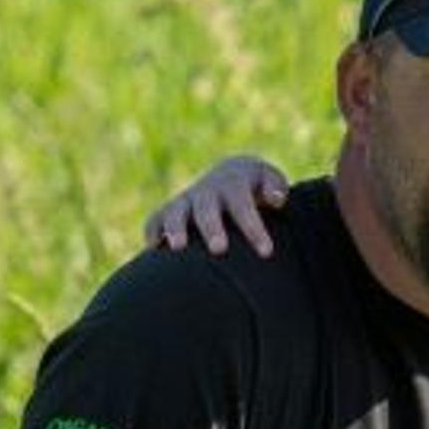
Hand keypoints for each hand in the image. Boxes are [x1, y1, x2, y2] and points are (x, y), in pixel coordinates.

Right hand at [144, 156, 290, 256]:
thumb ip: (275, 187)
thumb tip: (276, 199)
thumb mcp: (270, 180)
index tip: (266, 252)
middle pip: (207, 208)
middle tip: (219, 249)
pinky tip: (154, 248)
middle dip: (212, 227)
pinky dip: (153, 231)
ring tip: (178, 247)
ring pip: (176, 212)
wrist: (230, 176)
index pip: (243, 206)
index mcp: (233, 184)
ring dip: (175, 228)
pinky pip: (155, 219)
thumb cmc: (256, 187)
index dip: (253, 228)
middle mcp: (206, 192)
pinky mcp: (169, 212)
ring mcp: (186, 201)